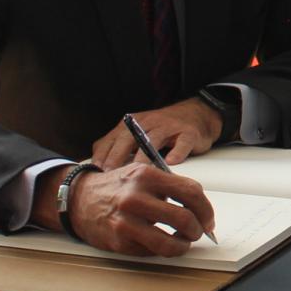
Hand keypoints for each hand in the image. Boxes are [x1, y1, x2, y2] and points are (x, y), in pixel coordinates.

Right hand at [62, 163, 215, 255]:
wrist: (80, 199)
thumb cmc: (117, 188)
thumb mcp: (142, 175)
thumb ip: (170, 186)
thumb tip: (200, 208)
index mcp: (147, 176)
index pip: (191, 192)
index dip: (206, 209)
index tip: (208, 219)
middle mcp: (136, 197)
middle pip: (184, 218)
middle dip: (198, 230)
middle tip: (198, 232)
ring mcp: (126, 221)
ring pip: (170, 243)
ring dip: (183, 246)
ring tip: (183, 242)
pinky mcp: (119, 240)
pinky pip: (152, 251)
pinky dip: (162, 250)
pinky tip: (160, 242)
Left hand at [88, 97, 223, 169]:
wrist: (196, 115)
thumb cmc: (162, 130)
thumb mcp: (137, 133)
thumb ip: (117, 146)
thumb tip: (95, 167)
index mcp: (131, 124)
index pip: (111, 139)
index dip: (102, 156)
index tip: (94, 175)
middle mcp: (147, 122)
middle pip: (128, 139)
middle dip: (117, 157)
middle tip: (111, 176)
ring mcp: (168, 127)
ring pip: (153, 141)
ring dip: (144, 157)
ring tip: (137, 173)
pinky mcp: (188, 133)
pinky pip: (182, 143)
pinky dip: (177, 153)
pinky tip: (171, 164)